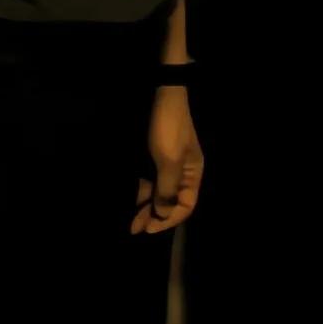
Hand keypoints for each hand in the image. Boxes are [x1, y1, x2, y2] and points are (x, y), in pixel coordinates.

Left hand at [131, 85, 203, 234]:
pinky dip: (141, 190)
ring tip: (129, 219)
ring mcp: (167, 163)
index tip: (149, 228)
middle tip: (134, 228)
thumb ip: (167, 190)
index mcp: (193, 173)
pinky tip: (130, 200)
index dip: (168, 219)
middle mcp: (182, 172)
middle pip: (170, 201)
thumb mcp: (169, 160)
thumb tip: (163, 214)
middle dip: (153, 215)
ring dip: (145, 205)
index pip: (185, 206)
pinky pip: (149, 179)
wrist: (159, 95)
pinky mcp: (153, 155)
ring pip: (157, 191)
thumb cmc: (168, 129)